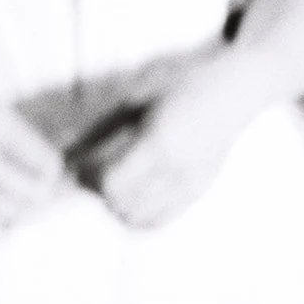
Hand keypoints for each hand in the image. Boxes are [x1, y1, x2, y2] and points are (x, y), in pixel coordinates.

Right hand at [0, 107, 67, 238]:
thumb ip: (25, 142)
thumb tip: (65, 177)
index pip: (46, 165)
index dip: (58, 173)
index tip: (56, 174)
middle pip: (34, 194)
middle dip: (47, 196)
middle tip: (46, 192)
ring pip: (14, 214)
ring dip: (24, 211)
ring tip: (21, 199)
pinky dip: (0, 227)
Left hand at [71, 65, 255, 228]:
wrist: (235, 90)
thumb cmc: (182, 84)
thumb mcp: (136, 98)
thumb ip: (102, 127)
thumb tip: (67, 149)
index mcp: (159, 143)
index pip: (112, 182)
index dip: (88, 176)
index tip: (76, 161)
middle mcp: (177, 170)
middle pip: (122, 205)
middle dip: (97, 191)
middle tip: (90, 171)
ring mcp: (192, 184)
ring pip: (141, 219)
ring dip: (117, 206)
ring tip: (111, 181)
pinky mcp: (200, 190)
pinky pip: (163, 219)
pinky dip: (139, 215)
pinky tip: (132, 194)